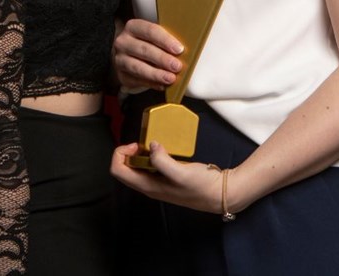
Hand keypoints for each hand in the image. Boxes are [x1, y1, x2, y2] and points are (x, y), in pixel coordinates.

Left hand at [110, 143, 241, 214]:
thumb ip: (162, 160)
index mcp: (148, 186)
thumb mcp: (181, 172)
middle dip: (128, 153)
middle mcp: (149, 187)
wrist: (220, 194)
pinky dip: (152, 156)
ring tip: (153, 144)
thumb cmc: (202, 187)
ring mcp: (158, 184)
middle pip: (125, 170)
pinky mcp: (167, 180)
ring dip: (139, 155)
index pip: (118, 171)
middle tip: (143, 143)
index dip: (121, 154)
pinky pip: (151, 167)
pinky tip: (165, 150)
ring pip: (137, 169)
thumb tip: (152, 146)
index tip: (136, 145)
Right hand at [113, 19, 183, 91]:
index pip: (151, 31)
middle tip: (177, 66)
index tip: (179, 49)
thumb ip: (166, 40)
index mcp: (134, 27)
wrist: (127, 54)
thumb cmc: (146, 43)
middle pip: (145, 50)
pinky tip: (162, 85)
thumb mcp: (154, 36)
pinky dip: (151, 84)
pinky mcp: (121, 75)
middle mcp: (124, 42)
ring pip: (138, 67)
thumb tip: (183, 50)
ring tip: (170, 78)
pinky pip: (136, 80)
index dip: (166, 40)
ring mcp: (120, 59)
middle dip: (163, 59)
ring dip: (156, 74)